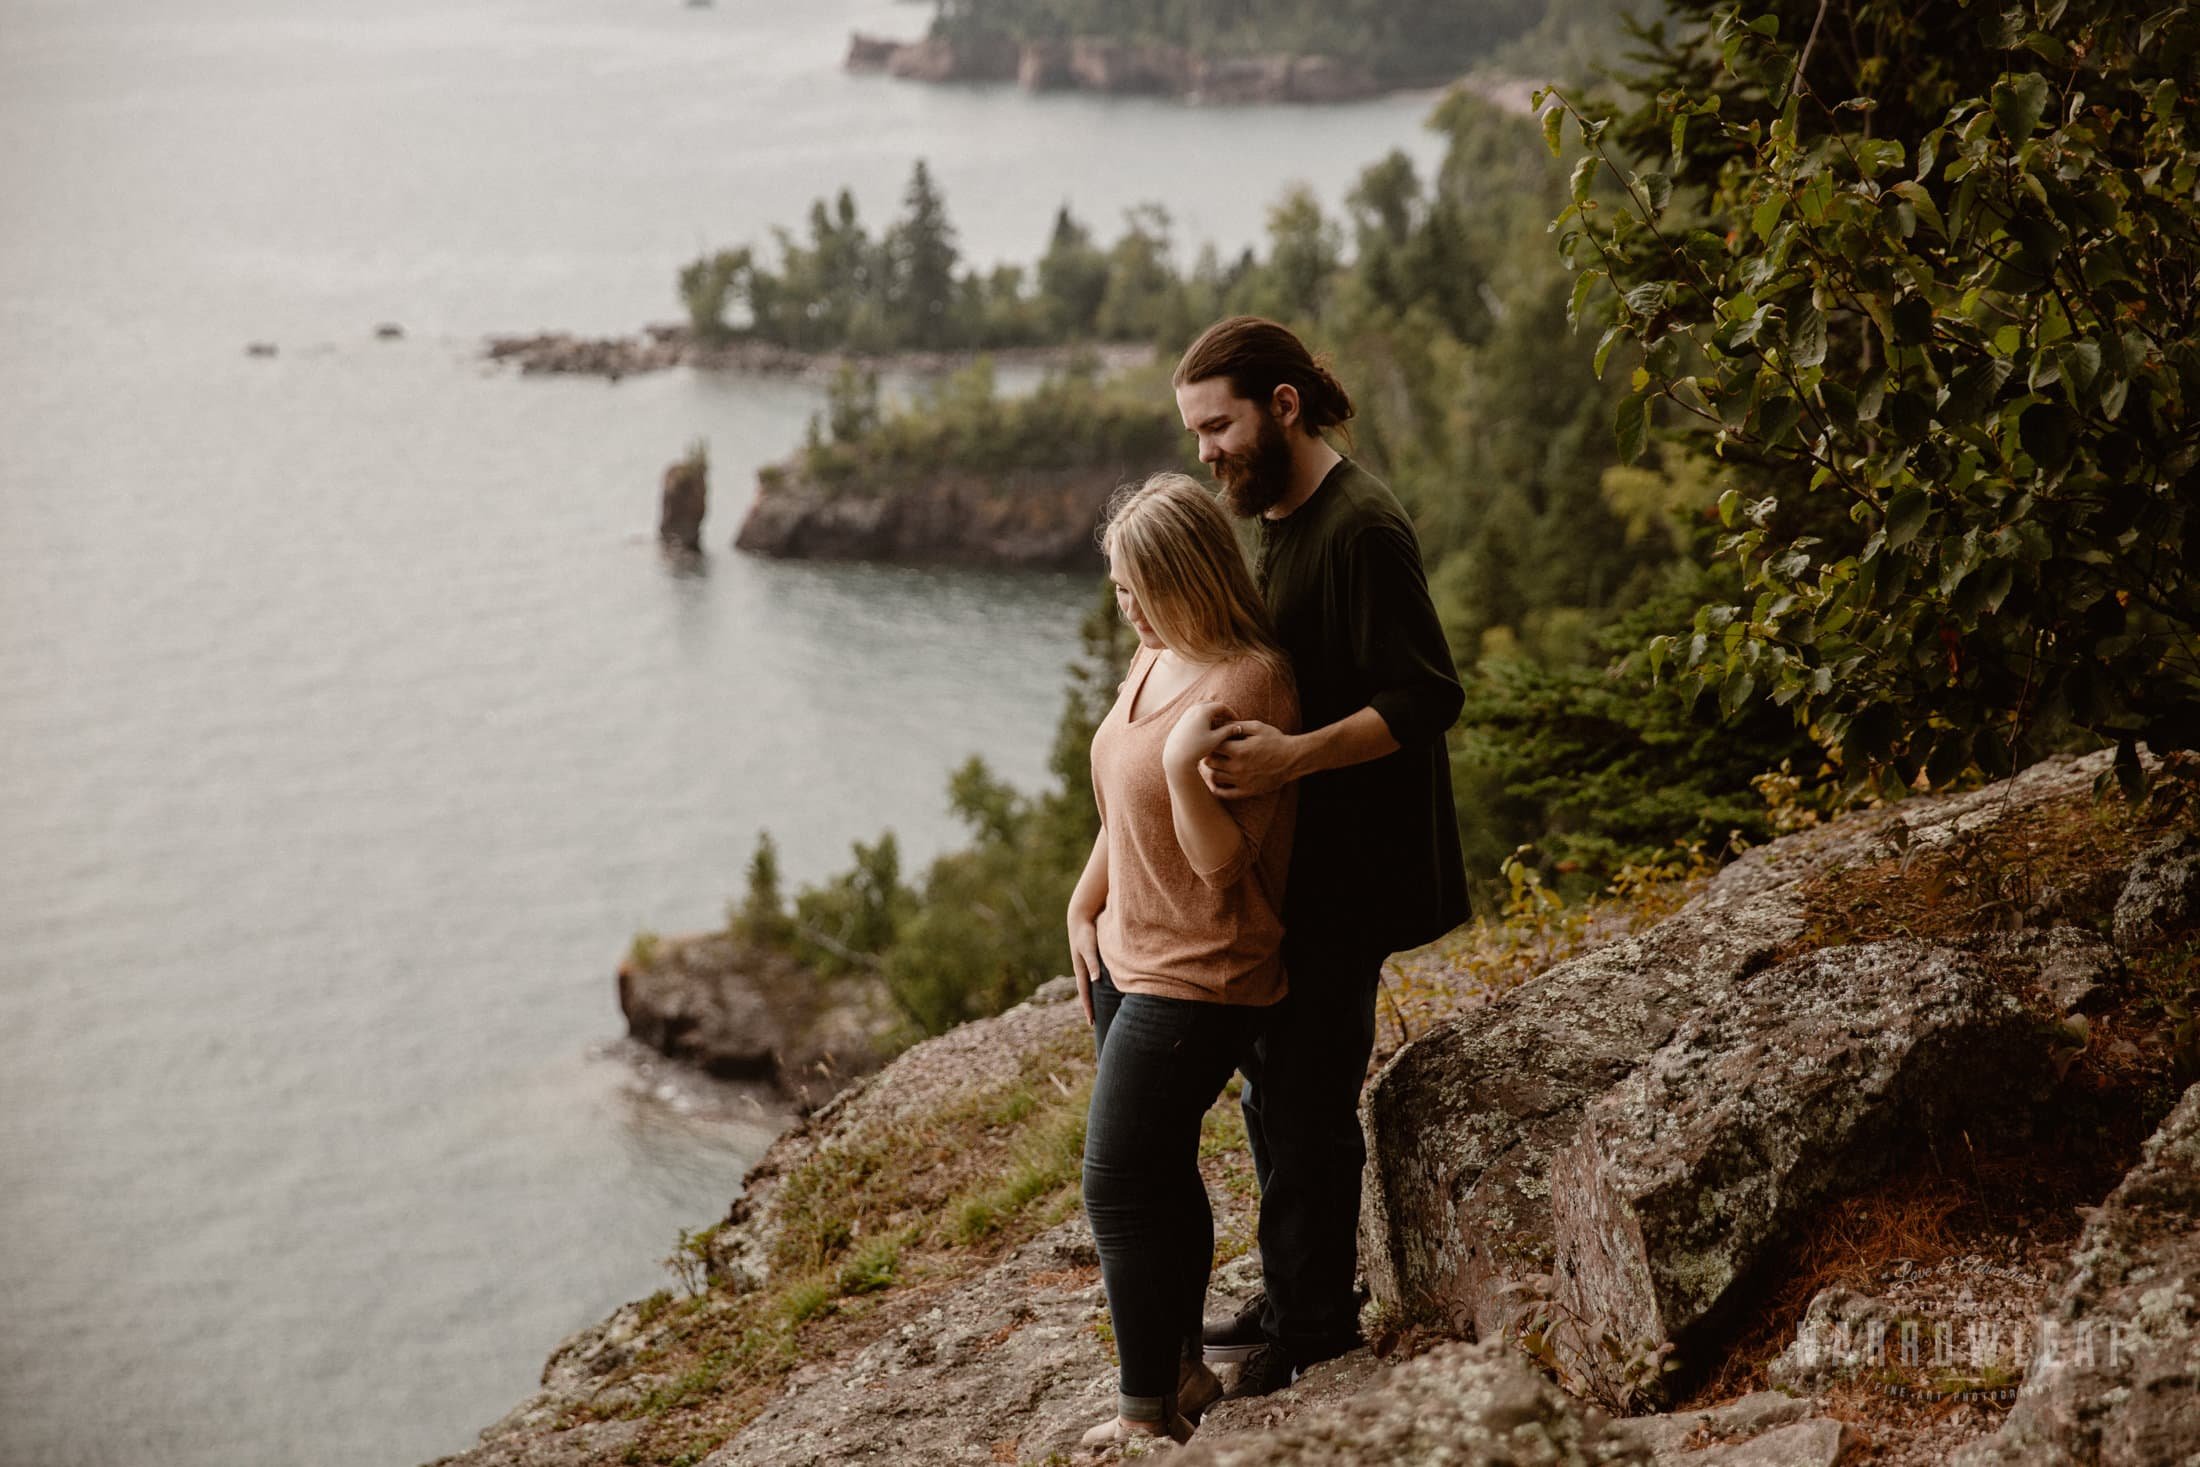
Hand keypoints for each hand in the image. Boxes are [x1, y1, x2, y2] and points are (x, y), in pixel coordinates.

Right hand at [1068, 908, 1101, 1025]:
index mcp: (1081, 970)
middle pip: (1086, 993)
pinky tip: (1100, 988)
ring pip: (1089, 985)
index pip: (1085, 994)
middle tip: (1092, 1022)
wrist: (1080, 918)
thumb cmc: (1085, 933)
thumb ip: (1093, 964)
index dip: (1088, 1008)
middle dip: (1089, 1007)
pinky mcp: (1089, 958)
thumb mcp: (1089, 949)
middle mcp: (1082, 969)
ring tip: (1096, 1008)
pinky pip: (1092, 976)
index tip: (1091, 1022)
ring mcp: (1085, 964)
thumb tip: (1095, 980)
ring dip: (1092, 997)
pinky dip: (1095, 986)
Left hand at [1163, 700, 1239, 777]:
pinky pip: (1195, 714)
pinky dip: (1204, 717)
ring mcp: (1186, 714)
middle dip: (1221, 711)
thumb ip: (1228, 731)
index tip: (1237, 721)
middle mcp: (1193, 709)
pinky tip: (1208, 729)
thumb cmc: (1197, 748)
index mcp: (1203, 711)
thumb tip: (1239, 727)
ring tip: (1219, 724)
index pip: (1221, 706)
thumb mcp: (1216, 739)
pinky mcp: (1181, 721)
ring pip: (1202, 708)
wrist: (1176, 756)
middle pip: (1211, 704)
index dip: (1231, 713)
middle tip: (1228, 720)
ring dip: (1212, 714)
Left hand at [1199, 719, 1295, 799]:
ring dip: (1210, 770)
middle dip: (1208, 755)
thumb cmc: (1276, 740)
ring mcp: (1241, 780)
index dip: (1210, 741)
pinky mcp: (1246, 791)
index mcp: (1239, 750)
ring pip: (1214, 777)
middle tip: (1209, 752)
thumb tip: (1221, 724)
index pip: (1213, 746)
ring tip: (1213, 765)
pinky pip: (1224, 794)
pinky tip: (1215, 783)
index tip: (1212, 740)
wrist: (1292, 759)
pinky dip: (1216, 789)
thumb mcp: (1258, 727)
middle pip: (1210, 762)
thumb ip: (1238, 725)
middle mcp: (1237, 766)